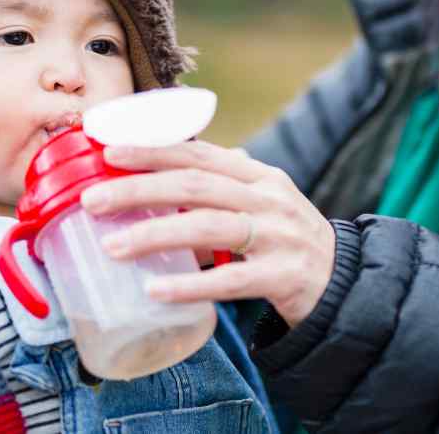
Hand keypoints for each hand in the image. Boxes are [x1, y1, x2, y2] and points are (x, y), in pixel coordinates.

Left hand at [80, 140, 335, 326]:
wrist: (345, 283)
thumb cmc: (289, 241)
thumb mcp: (262, 203)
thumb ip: (220, 186)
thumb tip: (164, 166)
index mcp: (259, 176)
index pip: (200, 154)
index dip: (154, 150)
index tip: (109, 151)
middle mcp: (268, 199)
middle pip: (196, 185)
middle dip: (139, 189)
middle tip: (93, 201)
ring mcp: (278, 236)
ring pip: (208, 227)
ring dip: (155, 234)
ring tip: (112, 247)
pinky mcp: (283, 276)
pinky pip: (230, 280)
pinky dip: (190, 284)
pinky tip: (155, 289)